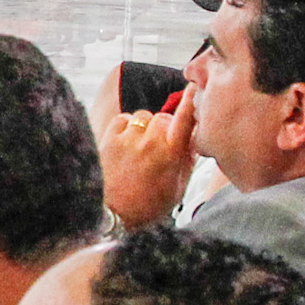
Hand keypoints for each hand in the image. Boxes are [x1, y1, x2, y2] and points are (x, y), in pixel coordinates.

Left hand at [99, 99, 199, 230]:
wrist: (112, 216)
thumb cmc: (147, 207)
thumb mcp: (177, 189)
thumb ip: (188, 161)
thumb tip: (194, 141)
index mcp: (172, 154)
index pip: (185, 120)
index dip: (190, 102)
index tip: (194, 87)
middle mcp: (151, 142)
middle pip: (163, 118)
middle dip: (165, 128)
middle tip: (160, 146)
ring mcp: (129, 138)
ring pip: (143, 117)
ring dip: (145, 127)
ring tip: (140, 147)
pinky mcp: (109, 138)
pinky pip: (123, 119)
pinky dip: (126, 126)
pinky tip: (127, 142)